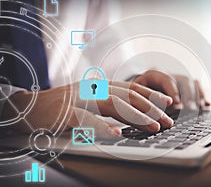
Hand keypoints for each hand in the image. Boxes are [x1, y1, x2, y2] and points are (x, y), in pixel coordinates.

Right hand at [2, 81, 172, 137]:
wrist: (31, 106)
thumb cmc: (64, 107)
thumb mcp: (91, 102)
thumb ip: (110, 106)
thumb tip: (134, 116)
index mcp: (100, 86)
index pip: (131, 88)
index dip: (151, 94)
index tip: (169, 102)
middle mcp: (93, 89)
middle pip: (127, 96)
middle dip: (150, 108)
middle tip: (167, 120)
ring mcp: (80, 99)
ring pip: (113, 104)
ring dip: (135, 116)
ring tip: (153, 126)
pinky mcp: (65, 112)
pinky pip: (87, 119)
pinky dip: (102, 126)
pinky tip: (117, 134)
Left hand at [133, 70, 209, 109]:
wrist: (139, 89)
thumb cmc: (135, 95)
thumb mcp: (134, 96)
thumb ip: (142, 102)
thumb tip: (151, 115)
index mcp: (154, 75)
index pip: (166, 79)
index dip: (172, 91)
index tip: (176, 103)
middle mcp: (169, 75)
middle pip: (183, 81)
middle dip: (187, 95)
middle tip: (189, 109)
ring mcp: (179, 80)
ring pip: (192, 84)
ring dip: (197, 96)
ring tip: (199, 108)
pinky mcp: (185, 87)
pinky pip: (197, 88)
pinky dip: (202, 96)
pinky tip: (205, 105)